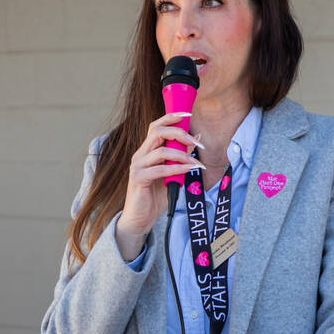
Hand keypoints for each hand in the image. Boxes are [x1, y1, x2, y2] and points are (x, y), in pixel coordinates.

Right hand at [114, 112, 204, 259]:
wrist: (140, 219)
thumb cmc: (155, 196)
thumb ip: (182, 157)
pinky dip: (177, 168)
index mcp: (147, 151)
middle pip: (158, 132)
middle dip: (179, 133)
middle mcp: (140, 155)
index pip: (156, 126)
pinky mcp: (138, 178)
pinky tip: (188, 171)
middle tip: (196, 143)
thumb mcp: (172, 174)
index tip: (188, 114)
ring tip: (196, 163)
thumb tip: (197, 140)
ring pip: (161, 150)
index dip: (171, 117)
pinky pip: (160, 169)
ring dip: (182, 155)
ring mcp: (137, 166)